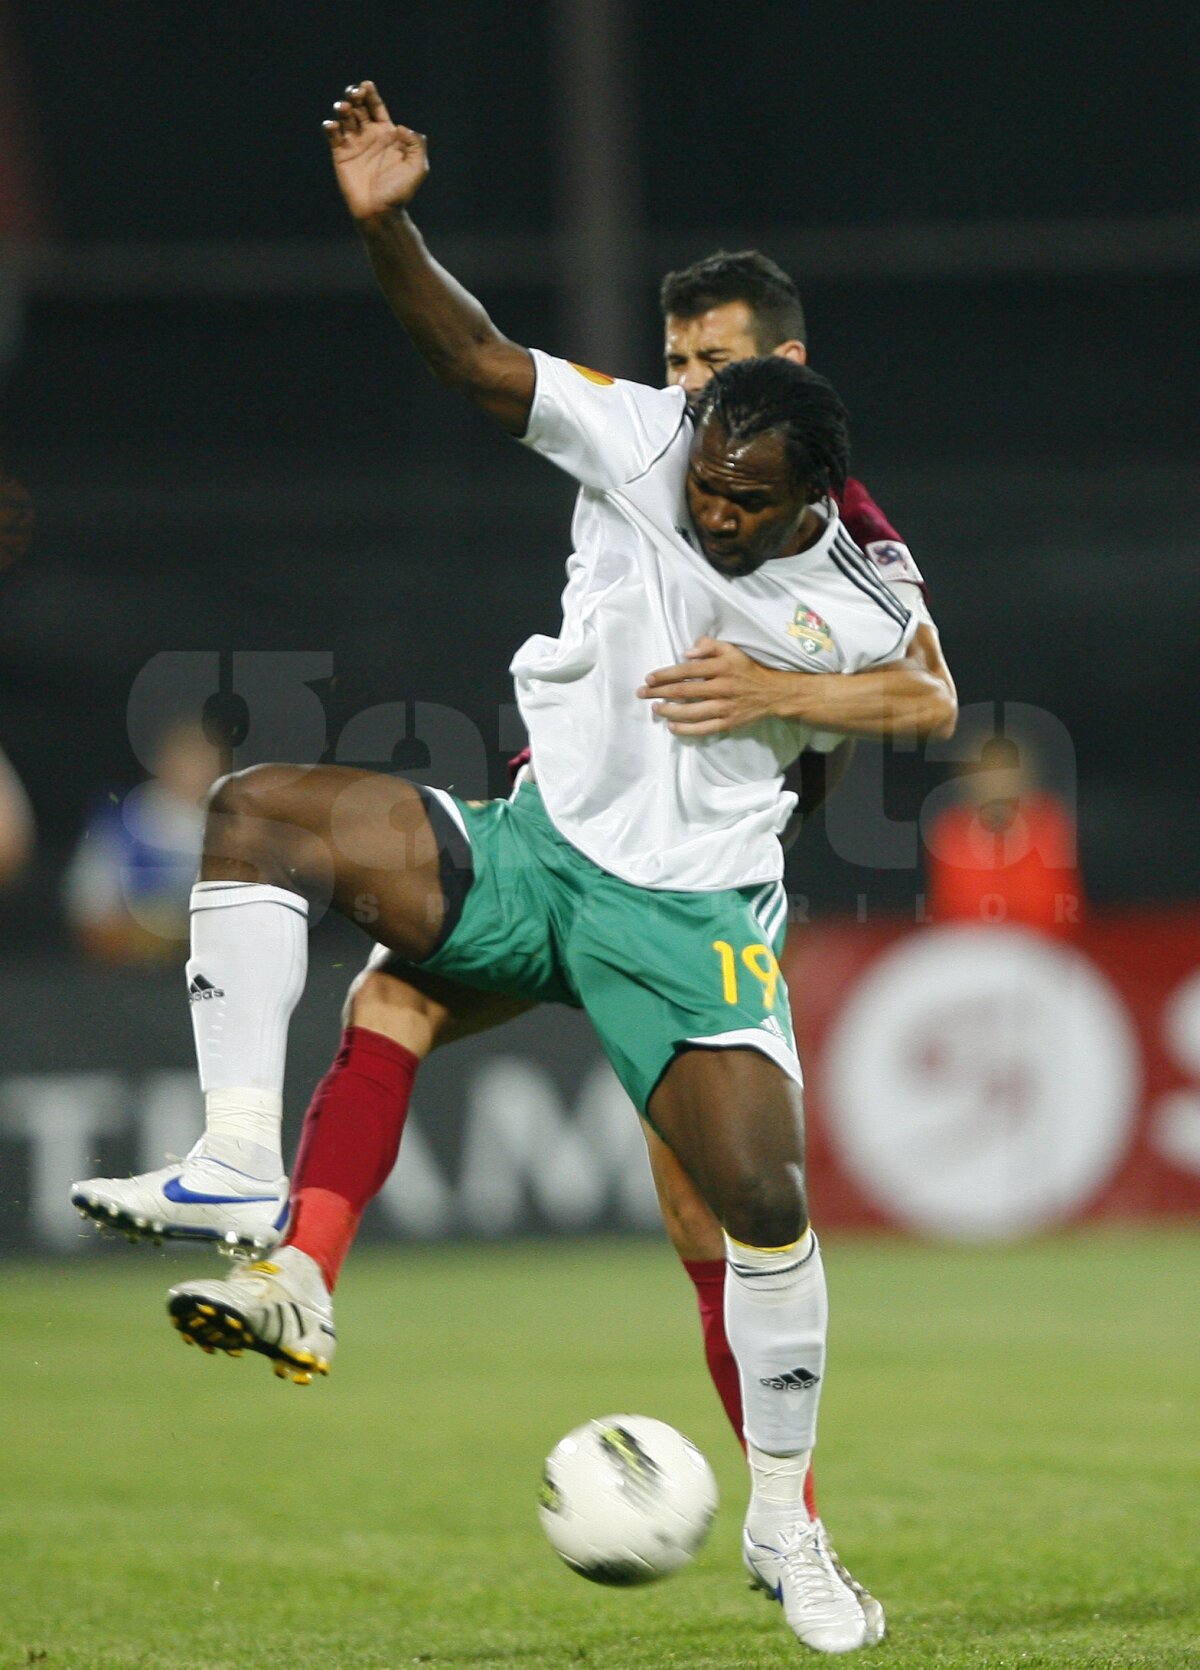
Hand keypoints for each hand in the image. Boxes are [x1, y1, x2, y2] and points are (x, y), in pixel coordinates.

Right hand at [324, 81, 428, 222]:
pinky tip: (332, 126)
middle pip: (359, 107)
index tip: (366, 86)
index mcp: (387, 134)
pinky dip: (330, 126)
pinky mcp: (340, 154)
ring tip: (344, 109)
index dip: (370, 94)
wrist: (381, 212)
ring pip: (345, 117)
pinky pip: (332, 135)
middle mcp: (369, 136)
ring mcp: (354, 144)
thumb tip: (402, 128)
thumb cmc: (400, 192)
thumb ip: (415, 144)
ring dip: (342, 108)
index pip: (376, 107)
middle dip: (355, 95)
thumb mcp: (417, 167)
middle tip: (354, 94)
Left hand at [637, 636, 795, 735]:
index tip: (649, 678)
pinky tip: (671, 726)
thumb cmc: (746, 669)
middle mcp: (722, 687)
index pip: (687, 671)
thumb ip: (709, 645)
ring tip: (655, 708)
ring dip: (669, 711)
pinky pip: (702, 728)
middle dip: (659, 693)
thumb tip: (686, 653)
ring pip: (690, 712)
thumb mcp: (731, 650)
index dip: (665, 675)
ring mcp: (725, 707)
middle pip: (684, 691)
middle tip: (642, 694)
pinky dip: (685, 729)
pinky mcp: (728, 723)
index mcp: (721, 667)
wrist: (772, 693)